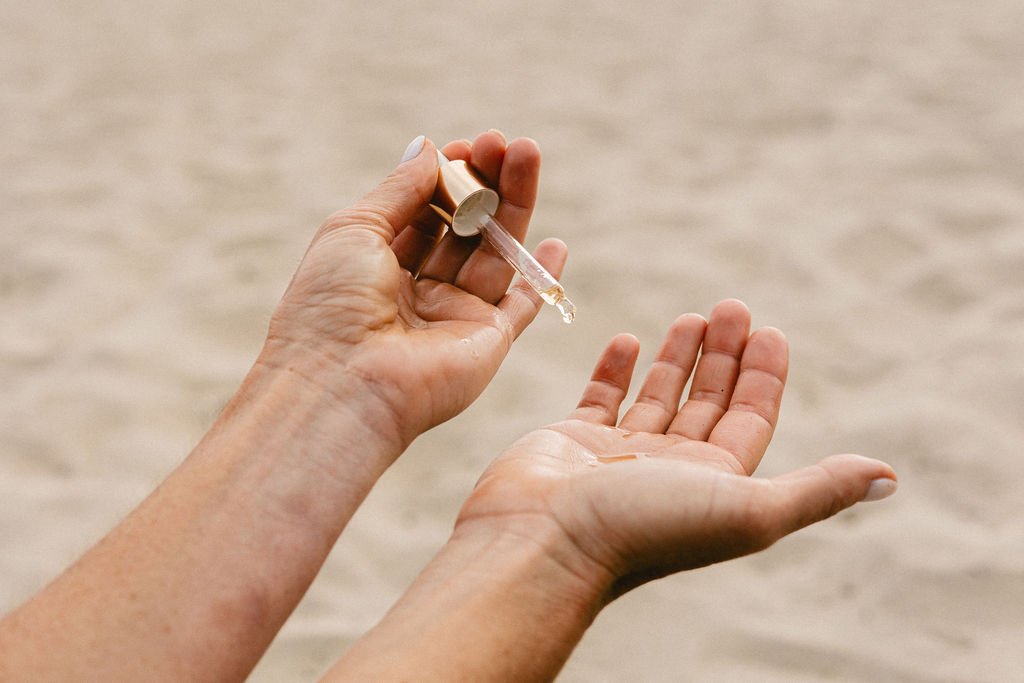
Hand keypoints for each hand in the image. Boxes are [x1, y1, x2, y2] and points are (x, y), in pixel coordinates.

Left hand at [263, 132, 566, 449]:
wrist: (343, 384)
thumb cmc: (331, 305)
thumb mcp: (355, 229)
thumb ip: (400, 189)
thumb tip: (428, 146)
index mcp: (377, 264)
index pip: (423, 211)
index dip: (446, 177)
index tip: (466, 146)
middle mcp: (417, 289)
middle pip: (463, 226)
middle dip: (485, 182)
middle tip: (504, 142)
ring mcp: (454, 315)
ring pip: (494, 252)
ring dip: (514, 204)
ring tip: (527, 155)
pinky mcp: (487, 341)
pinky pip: (522, 305)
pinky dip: (541, 278)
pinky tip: (556, 244)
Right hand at [456, 300, 896, 599]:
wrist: (544, 542)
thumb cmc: (644, 528)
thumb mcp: (748, 508)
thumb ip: (817, 490)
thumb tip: (889, 476)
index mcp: (715, 483)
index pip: (751, 418)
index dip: (764, 376)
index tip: (770, 330)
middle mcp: (672, 469)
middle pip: (709, 401)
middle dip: (725, 354)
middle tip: (732, 305)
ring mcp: (620, 454)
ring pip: (659, 396)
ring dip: (679, 356)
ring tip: (693, 315)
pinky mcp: (573, 441)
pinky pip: (601, 397)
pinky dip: (617, 368)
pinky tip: (628, 339)